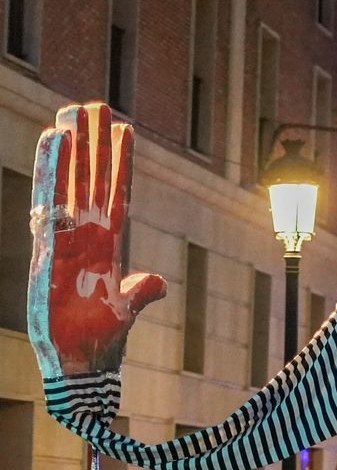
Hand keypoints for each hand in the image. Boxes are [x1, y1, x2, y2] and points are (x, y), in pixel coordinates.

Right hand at [28, 103, 167, 378]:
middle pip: (90, 179)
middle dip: (92, 144)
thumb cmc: (100, 340)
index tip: (125, 130)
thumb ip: (142, 290)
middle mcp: (86, 236)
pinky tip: (51, 141)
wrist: (79, 364)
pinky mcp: (47, 248)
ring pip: (69, 183)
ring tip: (70, 114)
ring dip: (71, 149)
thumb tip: (157, 282)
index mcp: (108, 245)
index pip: (118, 194)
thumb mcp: (127, 310)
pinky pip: (50, 201)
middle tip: (93, 105)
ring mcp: (65, 239)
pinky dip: (50, 170)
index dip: (121, 164)